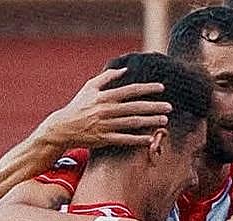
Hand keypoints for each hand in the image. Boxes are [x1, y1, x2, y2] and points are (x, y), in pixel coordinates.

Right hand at [31, 68, 170, 151]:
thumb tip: (124, 69)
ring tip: (164, 121)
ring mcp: (105, 125)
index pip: (130, 90)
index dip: (147, 89)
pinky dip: (137, 140)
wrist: (62, 128)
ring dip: (150, 122)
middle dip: (154, 107)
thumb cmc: (78, 106)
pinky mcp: (104, 139)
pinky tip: (150, 139)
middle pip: (135, 107)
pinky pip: (124, 139)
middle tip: (170, 107)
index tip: (162, 88)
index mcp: (104, 96)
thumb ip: (107, 77)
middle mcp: (106, 110)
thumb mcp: (89, 87)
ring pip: (132, 123)